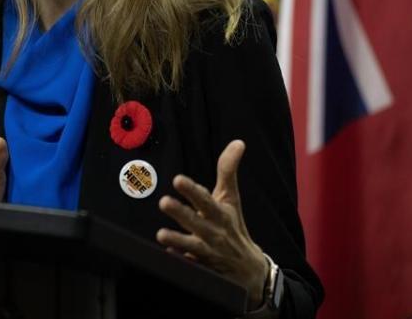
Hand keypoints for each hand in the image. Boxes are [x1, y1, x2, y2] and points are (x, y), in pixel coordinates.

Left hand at [156, 140, 269, 306]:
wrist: (249, 269)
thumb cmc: (234, 227)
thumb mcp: (231, 198)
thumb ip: (228, 171)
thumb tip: (237, 143)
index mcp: (220, 214)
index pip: (206, 200)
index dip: (192, 190)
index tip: (178, 180)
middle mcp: (214, 233)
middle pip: (197, 222)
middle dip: (181, 213)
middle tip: (164, 202)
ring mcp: (208, 253)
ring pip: (192, 247)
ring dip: (177, 240)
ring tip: (161, 234)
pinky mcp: (202, 269)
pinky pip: (191, 267)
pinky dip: (181, 262)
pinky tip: (167, 255)